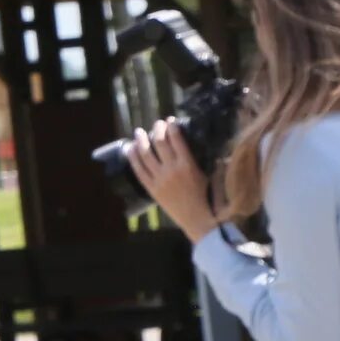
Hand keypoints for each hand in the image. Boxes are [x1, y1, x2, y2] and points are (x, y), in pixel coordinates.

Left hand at [123, 119, 221, 241]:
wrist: (197, 219)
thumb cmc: (207, 197)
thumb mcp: (210, 175)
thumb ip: (206, 159)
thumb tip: (206, 145)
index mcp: (188, 165)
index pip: (176, 140)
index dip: (171, 127)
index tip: (170, 121)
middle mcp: (171, 170)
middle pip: (160, 143)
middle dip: (157, 129)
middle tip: (156, 123)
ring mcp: (159, 179)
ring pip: (145, 154)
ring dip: (141, 140)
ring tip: (139, 132)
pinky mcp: (151, 188)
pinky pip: (138, 170)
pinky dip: (133, 157)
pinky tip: (130, 149)